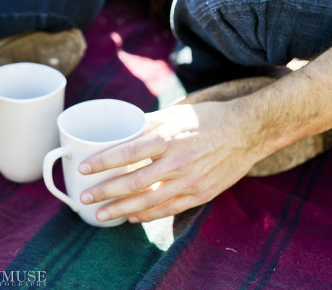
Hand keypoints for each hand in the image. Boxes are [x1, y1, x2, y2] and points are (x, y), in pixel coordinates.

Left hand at [77, 101, 259, 222]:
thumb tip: (122, 129)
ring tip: (101, 215)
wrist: (248, 132)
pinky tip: (132, 218)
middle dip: (105, 192)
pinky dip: (149, 215)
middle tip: (84, 198)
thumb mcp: (176, 114)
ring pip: (148, 201)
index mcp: (168, 139)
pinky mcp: (201, 194)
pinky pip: (170, 209)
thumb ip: (148, 123)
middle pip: (133, 182)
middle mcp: (178, 162)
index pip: (127, 152)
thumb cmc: (208, 119)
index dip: (103, 162)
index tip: (83, 169)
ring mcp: (190, 181)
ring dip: (121, 210)